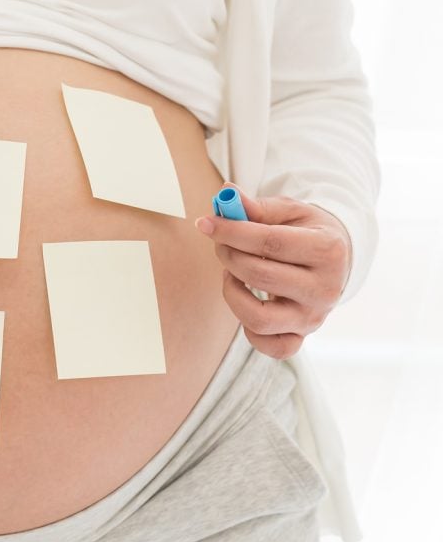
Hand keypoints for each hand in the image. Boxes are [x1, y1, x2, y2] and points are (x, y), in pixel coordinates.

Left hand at [194, 182, 351, 359]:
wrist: (335, 260)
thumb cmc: (306, 232)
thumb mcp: (290, 212)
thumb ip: (258, 207)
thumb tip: (227, 195)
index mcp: (328, 250)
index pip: (269, 242)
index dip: (231, 231)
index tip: (206, 223)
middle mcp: (325, 289)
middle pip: (259, 275)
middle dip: (229, 255)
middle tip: (221, 244)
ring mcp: (313, 317)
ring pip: (258, 317)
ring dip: (232, 292)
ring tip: (232, 273)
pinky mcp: (301, 337)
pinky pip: (270, 346)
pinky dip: (249, 329)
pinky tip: (246, 301)